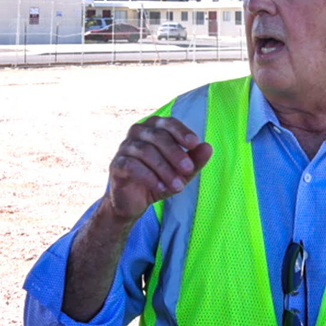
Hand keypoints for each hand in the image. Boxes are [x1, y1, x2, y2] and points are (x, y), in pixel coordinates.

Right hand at [99, 116, 213, 227]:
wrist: (133, 202)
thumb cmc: (159, 179)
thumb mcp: (181, 172)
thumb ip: (195, 160)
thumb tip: (208, 147)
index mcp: (154, 127)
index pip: (168, 123)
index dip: (181, 131)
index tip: (194, 143)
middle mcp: (138, 132)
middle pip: (158, 136)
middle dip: (176, 154)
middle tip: (188, 169)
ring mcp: (125, 147)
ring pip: (146, 152)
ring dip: (165, 170)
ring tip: (178, 187)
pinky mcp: (117, 164)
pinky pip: (132, 166)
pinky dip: (149, 177)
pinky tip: (161, 189)